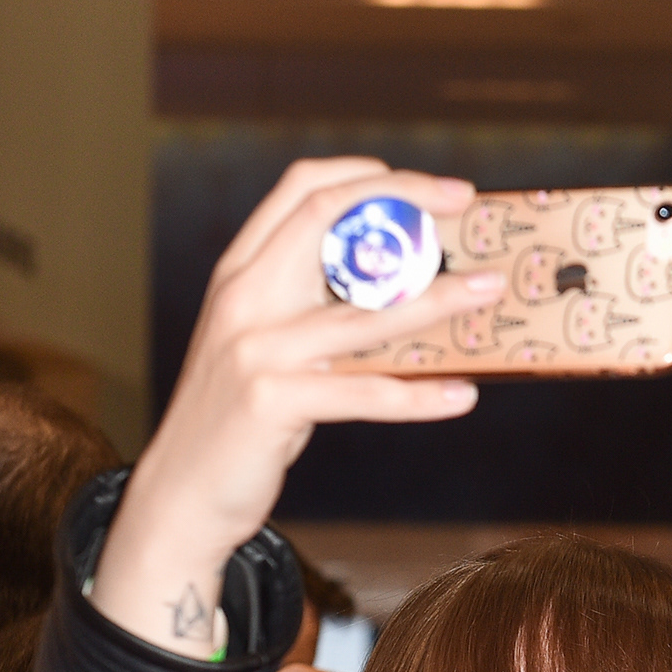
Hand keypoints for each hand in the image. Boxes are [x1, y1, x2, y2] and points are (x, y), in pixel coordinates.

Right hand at [93, 159, 504, 657]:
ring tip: (489, 290)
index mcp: (240, 273)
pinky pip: (363, 393)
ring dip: (436, 298)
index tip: (428, 189)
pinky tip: (460, 395)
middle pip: (327, 218)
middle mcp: (243, 298)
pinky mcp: (270, 402)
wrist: (181, 495)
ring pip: (362, 312)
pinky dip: (418, 396)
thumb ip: (307, 311)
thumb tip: (395, 294)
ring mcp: (254, 348)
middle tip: (464, 204)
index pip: (301, 189)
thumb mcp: (262, 347)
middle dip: (404, 202)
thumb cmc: (237, 423)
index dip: (368, 176)